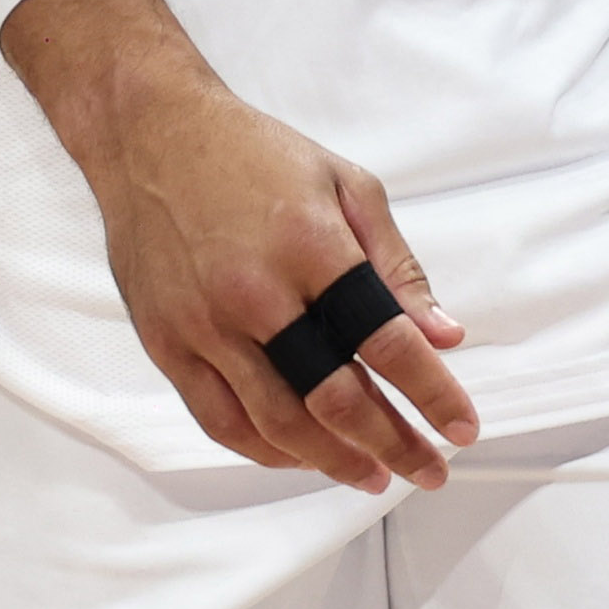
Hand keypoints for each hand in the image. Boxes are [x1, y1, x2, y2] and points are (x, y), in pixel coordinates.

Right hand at [3, 0, 476, 492]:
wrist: (146, 132)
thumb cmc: (250, 154)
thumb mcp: (345, 186)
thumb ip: (396, 267)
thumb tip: (444, 337)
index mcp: (308, 245)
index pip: (385, 341)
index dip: (432, 393)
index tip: (461, 426)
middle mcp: (252, 291)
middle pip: (334, 397)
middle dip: (394, 442)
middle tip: (429, 468)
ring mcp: (201, 321)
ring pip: (276, 422)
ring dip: (334, 461)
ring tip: (373, 475)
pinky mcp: (164, 339)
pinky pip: (219, 418)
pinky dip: (266, 451)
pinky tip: (300, 457)